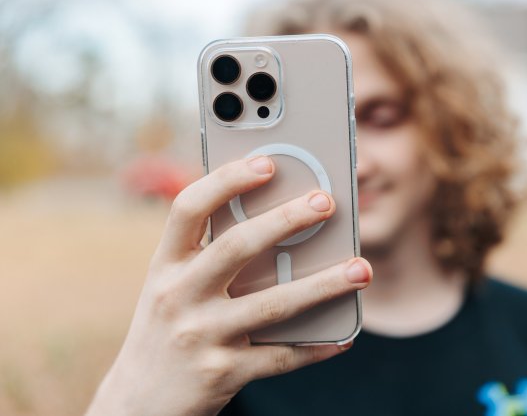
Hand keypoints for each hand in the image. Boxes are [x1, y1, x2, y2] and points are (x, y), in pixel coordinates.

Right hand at [85, 156, 371, 415]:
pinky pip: (281, 357)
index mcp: (165, 265)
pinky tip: (345, 336)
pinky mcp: (222, 374)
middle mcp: (177, 296)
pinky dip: (317, 347)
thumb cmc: (168, 328)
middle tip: (327, 202)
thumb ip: (210, 256)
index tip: (267, 161)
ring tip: (362, 269)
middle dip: (286, 220)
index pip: (188, 208)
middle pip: (237, 246)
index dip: (226, 180)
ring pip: (273, 304)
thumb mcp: (173, 287)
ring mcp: (200, 336)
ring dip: (324, 285)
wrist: (137, 404)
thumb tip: (282, 222)